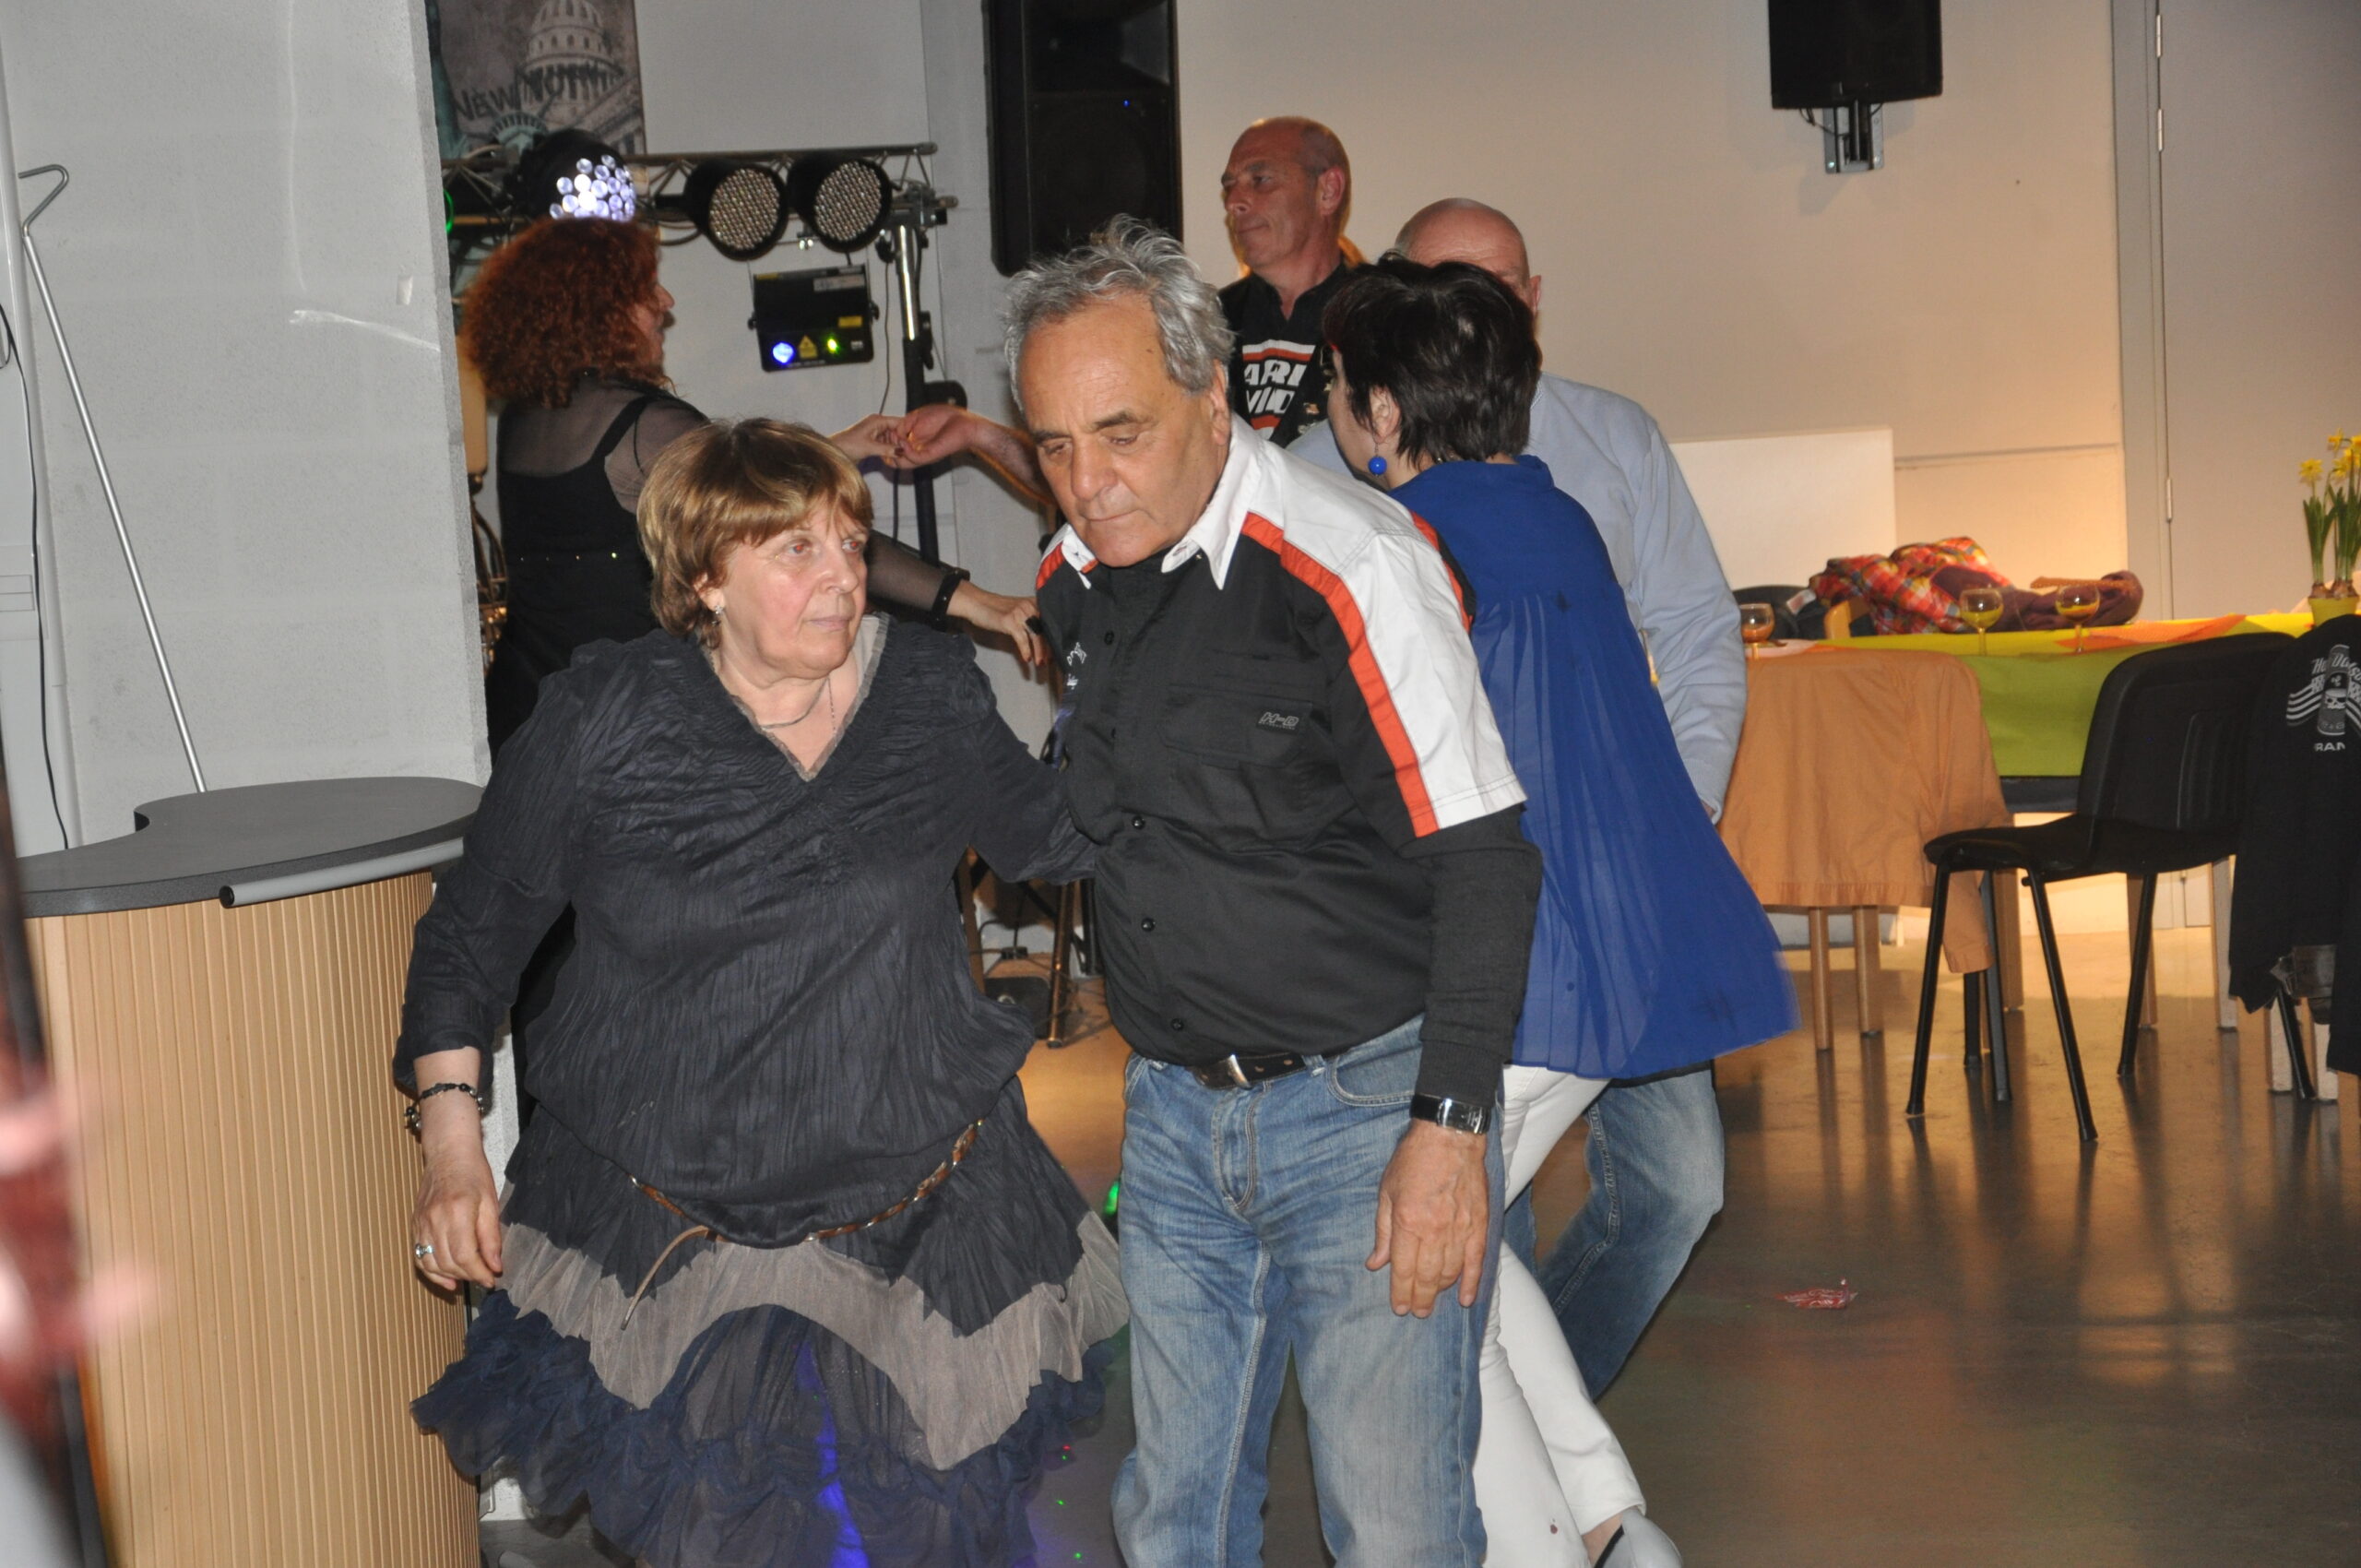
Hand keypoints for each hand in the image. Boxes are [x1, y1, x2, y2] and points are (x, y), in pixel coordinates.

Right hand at [411, 1099, 501, 1290]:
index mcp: (457, 1212)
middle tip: (484, 1278)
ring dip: (451, 1277)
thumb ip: (491, 1237)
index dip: (479, 1273)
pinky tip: (447, 1280)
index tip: (491, 1280)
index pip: (465, 1256)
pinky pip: (419, 1256)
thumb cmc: (473, 1173)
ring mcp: (421, 1223)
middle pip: (448, 1263)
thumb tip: (495, 1266)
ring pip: (431, 1264)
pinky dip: (432, 1272)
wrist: (448, 1153)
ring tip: (468, 1279)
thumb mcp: (491, 1202)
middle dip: (468, 1277)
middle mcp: (434, 1220)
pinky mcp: (414, 1225)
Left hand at [831, 414, 906, 465]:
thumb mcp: (870, 448)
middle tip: (909, 453)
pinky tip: (893, 458)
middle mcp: (877, 424)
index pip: (899, 422)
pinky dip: (890, 451)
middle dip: (902, 441)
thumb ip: (888, 449)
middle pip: (897, 431)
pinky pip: (886, 445)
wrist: (833, 452)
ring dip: (896, 447)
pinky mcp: (872, 442)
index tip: (914, 443)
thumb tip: (902, 451)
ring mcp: (875, 433)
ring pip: (892, 439)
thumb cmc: (846, 445)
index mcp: (877, 420)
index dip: (907, 432)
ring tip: (902, 456)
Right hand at [893, 403, 979, 467]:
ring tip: (894, 439)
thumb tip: (894, 433)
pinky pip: (913, 459)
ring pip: (901, 464)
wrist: (965, 424)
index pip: (894, 449)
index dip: (885, 442)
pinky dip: (904, 450)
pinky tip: (903, 440)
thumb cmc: (946, 418)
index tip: (883, 432)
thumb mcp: (916, 417)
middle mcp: (917, 450)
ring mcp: (923, 454)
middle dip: (886, 449)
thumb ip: (903, 424)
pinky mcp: (929, 456)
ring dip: (893, 451)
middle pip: (895, 460)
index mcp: (913, 442)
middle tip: (885, 438)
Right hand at [950, 585, 1044, 665]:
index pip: (1049, 622)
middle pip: (1044, 630)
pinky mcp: (1010, 621)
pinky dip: (1025, 650)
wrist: (976, 602)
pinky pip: (1022, 639)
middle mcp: (1030, 606)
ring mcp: (1020, 613)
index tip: (1055, 650)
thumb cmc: (995, 608)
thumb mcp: (1017, 609)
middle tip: (1050, 660)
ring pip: (1035, 635)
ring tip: (1040, 663)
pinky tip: (1027, 658)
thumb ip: (1030, 618)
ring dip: (1039, 651)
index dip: (1053, 637)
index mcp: (1034, 603)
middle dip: (1048, 647)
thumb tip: (1041, 636)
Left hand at [1366, 1119, 1490, 1316]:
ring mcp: (1460, 1229)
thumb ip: (1383, 1231)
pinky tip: (1467, 1299)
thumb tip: (1376, 1263)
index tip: (1399, 1308)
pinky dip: (1472, 1282)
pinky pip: (1477, 1261)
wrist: (1449, 1137)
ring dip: (1441, 1292)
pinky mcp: (1480, 1224)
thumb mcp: (1387, 1192)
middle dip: (1420, 1299)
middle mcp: (1434, 1231)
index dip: (1400, 1293)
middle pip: (1427, 1277)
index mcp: (1408, 1223)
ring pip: (1451, 1272)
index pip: (1403, 1270)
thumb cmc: (1413, 1160)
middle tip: (1417, 1313)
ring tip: (1432, 1302)